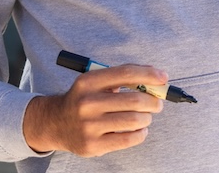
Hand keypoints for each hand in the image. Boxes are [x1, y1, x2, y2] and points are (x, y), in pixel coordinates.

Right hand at [23, 64, 165, 156]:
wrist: (54, 123)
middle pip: (135, 100)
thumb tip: (157, 78)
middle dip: (153, 101)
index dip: (149, 74)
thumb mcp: (96, 82)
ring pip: (135, 120)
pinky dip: (141, 133)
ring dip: (147, 118)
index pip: (126, 73)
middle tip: (156, 103)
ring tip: (145, 117)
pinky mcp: (92, 145)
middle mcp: (86, 103)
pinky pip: (129, 139)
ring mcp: (88, 126)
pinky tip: (139, 130)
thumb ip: (123, 77)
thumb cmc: (84, 100)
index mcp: (88, 82)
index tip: (163, 78)